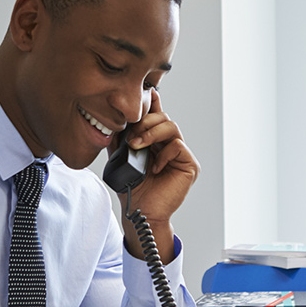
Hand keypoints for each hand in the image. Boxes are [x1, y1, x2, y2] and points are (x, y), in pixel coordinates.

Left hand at [116, 88, 198, 262]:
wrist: (141, 212)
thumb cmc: (133, 190)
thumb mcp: (121, 158)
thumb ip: (120, 139)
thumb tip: (116, 120)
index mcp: (155, 141)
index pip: (156, 115)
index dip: (152, 102)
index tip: (145, 94)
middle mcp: (169, 144)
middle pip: (163, 117)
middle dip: (144, 122)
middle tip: (130, 137)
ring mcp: (181, 154)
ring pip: (171, 127)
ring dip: (151, 133)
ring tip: (137, 146)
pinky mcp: (190, 165)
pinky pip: (178, 145)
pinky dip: (163, 153)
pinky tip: (154, 167)